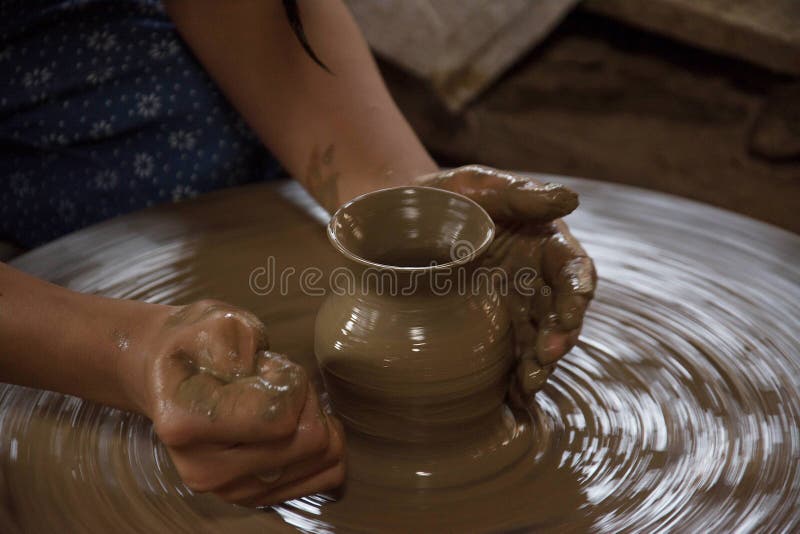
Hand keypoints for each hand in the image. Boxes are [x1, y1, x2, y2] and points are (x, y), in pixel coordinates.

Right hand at [119, 299, 345, 505]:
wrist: (166, 378)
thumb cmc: (198, 346)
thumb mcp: (222, 325)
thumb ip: (253, 349)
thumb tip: (279, 388)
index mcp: (187, 423)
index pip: (279, 417)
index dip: (292, 382)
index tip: (271, 367)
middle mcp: (205, 470)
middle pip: (310, 442)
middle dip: (309, 402)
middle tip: (282, 384)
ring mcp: (230, 491)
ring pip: (324, 461)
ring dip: (316, 423)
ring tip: (285, 404)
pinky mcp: (254, 499)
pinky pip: (325, 476)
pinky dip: (324, 447)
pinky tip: (297, 426)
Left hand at [417, 165, 596, 398]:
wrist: (396, 226)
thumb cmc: (441, 199)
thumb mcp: (475, 187)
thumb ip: (518, 196)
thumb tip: (570, 198)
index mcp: (541, 243)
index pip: (572, 269)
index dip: (577, 289)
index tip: (572, 308)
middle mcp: (534, 280)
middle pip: (561, 312)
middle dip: (560, 336)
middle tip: (546, 355)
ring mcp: (513, 309)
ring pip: (539, 340)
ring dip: (540, 364)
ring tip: (529, 383)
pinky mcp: (490, 331)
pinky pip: (511, 357)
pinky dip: (516, 379)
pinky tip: (514, 398)